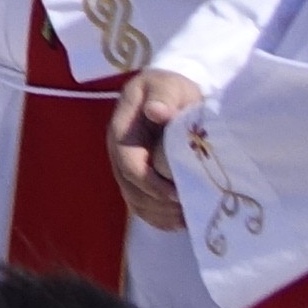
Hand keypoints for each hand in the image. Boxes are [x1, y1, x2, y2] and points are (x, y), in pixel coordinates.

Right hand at [110, 72, 203, 234]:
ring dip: (159, 214)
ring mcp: (126, 167)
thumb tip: (156, 111)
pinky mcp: (137, 178)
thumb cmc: (169, 89)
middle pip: (131, 189)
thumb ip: (163, 98)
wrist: (168, 93)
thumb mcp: (167, 86)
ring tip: (187, 217)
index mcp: (121, 131)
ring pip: (135, 202)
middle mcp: (118, 153)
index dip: (151, 183)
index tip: (178, 192)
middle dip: (159, 204)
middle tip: (189, 209)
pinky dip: (158, 218)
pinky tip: (179, 221)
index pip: (129, 166)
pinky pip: (141, 206)